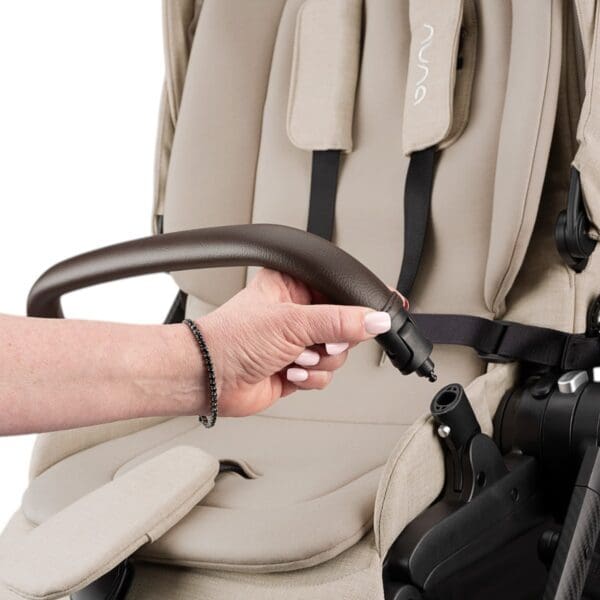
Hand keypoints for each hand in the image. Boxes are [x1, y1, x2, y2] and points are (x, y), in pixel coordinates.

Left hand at [198, 269, 394, 416]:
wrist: (208, 378)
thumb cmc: (232, 339)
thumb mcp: (292, 322)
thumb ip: (339, 321)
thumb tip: (375, 319)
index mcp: (294, 286)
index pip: (340, 290)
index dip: (360, 303)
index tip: (379, 314)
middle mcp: (297, 312)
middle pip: (345, 326)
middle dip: (331, 340)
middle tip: (316, 341)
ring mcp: (298, 342)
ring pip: (338, 354)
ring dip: (318, 361)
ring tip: (293, 357)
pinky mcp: (297, 368)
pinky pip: (324, 375)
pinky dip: (310, 377)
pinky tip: (289, 372)